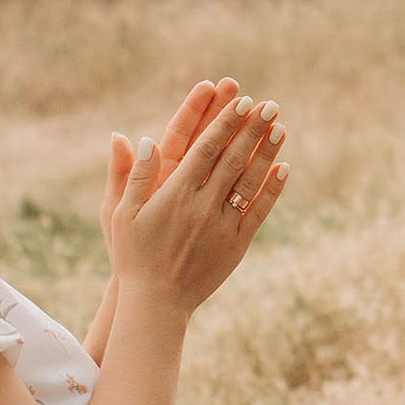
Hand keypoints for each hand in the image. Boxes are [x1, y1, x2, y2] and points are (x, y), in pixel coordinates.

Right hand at [102, 90, 286, 314]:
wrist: (156, 303)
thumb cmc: (133, 255)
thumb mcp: (121, 213)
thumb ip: (134, 176)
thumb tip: (141, 139)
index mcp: (175, 194)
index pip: (206, 149)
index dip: (225, 123)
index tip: (242, 101)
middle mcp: (202, 207)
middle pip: (233, 159)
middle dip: (252, 129)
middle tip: (270, 104)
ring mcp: (222, 226)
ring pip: (250, 182)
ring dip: (267, 153)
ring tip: (280, 127)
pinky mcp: (236, 245)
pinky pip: (258, 212)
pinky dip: (272, 190)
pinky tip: (283, 168)